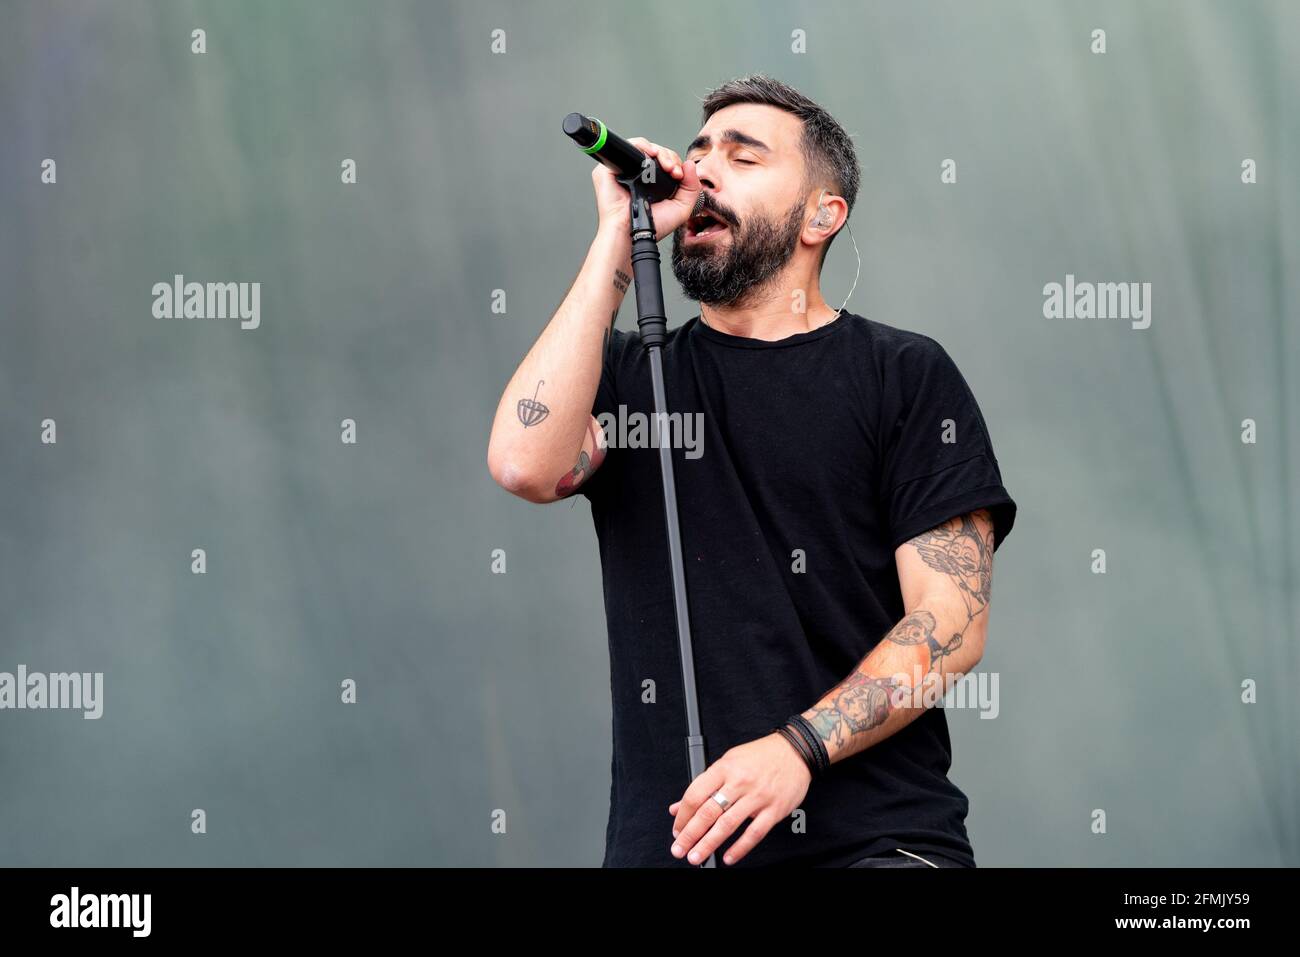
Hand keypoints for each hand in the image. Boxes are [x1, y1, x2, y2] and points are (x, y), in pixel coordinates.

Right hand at [592, 137, 700, 241]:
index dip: (675, 164)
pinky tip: (651, 154)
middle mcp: (637, 175)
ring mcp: (623, 170)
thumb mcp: (680, 207)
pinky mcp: (609, 168)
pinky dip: (641, 146)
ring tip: (666, 166)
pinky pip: (628, 146)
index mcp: (652, 182)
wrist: (632, 233)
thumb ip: (691, 187)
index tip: (679, 175)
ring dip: (659, 152)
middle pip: (657, 152)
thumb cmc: (652, 226)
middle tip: (673, 170)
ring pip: (644, 147)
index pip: (666, 161)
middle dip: (669, 157)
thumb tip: (690, 164)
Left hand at [667, 732, 812, 865]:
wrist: (795, 751)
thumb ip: (704, 784)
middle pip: (708, 812)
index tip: (677, 829)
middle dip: (690, 834)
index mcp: (725, 768)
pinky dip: (740, 848)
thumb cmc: (760, 756)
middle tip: (679, 849)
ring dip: (709, 844)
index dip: (683, 815)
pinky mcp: (774, 810)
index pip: (696, 794)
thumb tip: (679, 806)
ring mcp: (757, 797)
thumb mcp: (728, 762)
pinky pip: (754, 833)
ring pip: (728, 825)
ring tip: (697, 856)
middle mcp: (739, 782)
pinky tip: (728, 857)